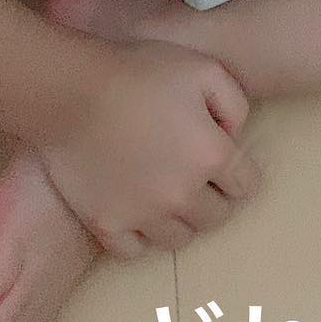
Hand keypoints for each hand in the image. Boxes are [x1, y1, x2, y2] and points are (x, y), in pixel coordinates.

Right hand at [38, 38, 261, 256]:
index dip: (240, 172)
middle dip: (214, 197)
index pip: (246, 186)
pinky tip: (138, 211)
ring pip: (179, 238)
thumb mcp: (207, 70)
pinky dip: (141, 236)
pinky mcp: (106, 225)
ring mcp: (142, 215)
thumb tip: (234, 136)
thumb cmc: (143, 73)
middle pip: (215, 216)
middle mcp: (182, 195)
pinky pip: (135, 251)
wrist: (74, 92)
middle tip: (197, 175)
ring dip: (181, 219)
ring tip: (168, 193)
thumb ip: (234, 104)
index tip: (224, 160)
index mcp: (211, 156)